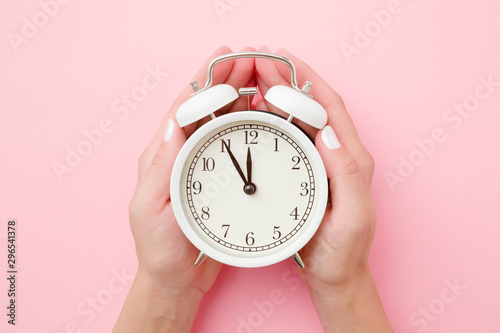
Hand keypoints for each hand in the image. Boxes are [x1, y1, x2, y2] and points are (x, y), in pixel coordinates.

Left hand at [113, 46, 256, 332]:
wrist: (177, 279)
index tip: (225, 57)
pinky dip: (250, 125)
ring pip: (224, 121)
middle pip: (207, 106)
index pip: (184, 107)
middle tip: (252, 59)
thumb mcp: (151, 208)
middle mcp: (183, 154)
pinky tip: (264, 114)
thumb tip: (173, 124)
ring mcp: (204, 165)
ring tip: (261, 77)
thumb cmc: (159, 248)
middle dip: (228, 79)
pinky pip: (236, 145)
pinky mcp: (221, 180)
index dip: (205, 79)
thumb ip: (161, 167)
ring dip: (241, 96)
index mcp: (164, 155)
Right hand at [255, 47, 392, 331]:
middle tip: (259, 60)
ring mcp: (321, 161)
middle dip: (287, 78)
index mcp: (351, 158)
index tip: (281, 61)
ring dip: (278, 93)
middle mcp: (338, 153)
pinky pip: (289, 136)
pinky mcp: (306, 171)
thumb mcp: (351, 217)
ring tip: (254, 77)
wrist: (335, 274)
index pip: (330, 108)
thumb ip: (346, 174)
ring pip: (299, 116)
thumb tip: (330, 133)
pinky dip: (272, 117)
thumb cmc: (343, 251)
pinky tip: (256, 111)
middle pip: (313, 104)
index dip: (307, 80)